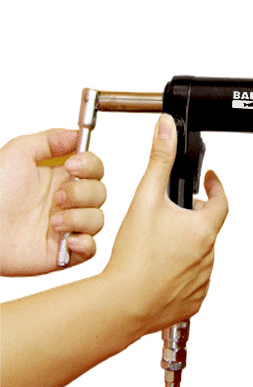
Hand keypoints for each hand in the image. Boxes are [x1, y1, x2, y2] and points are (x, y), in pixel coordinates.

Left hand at [0, 130, 105, 275]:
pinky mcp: (64, 252)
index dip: (91, 166)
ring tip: (54, 222)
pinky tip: (65, 239)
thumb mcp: (18, 152)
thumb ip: (51, 140)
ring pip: (98, 220)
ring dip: (80, 218)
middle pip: (100, 193)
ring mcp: (67, 227)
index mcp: (59, 178)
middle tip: (58, 197)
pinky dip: (84, 243)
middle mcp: (67, 202)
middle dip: (83, 193)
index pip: (95, 169)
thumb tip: (77, 135)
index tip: (73, 166)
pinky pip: (91, 248)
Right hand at [103, 114, 228, 334]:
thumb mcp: (146, 199)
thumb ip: (159, 161)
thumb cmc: (134, 257)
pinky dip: (180, 273)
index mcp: (203, 229)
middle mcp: (209, 255)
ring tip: (159, 246)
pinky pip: (192, 282)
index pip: (221, 201)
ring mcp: (202, 280)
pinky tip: (160, 271)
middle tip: (172, 216)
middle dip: (193, 218)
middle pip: (207, 228)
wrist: (123, 303)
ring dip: (185, 247)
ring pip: (199, 255)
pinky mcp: (193, 301)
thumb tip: (166, 129)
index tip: (212, 179)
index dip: (216, 186)